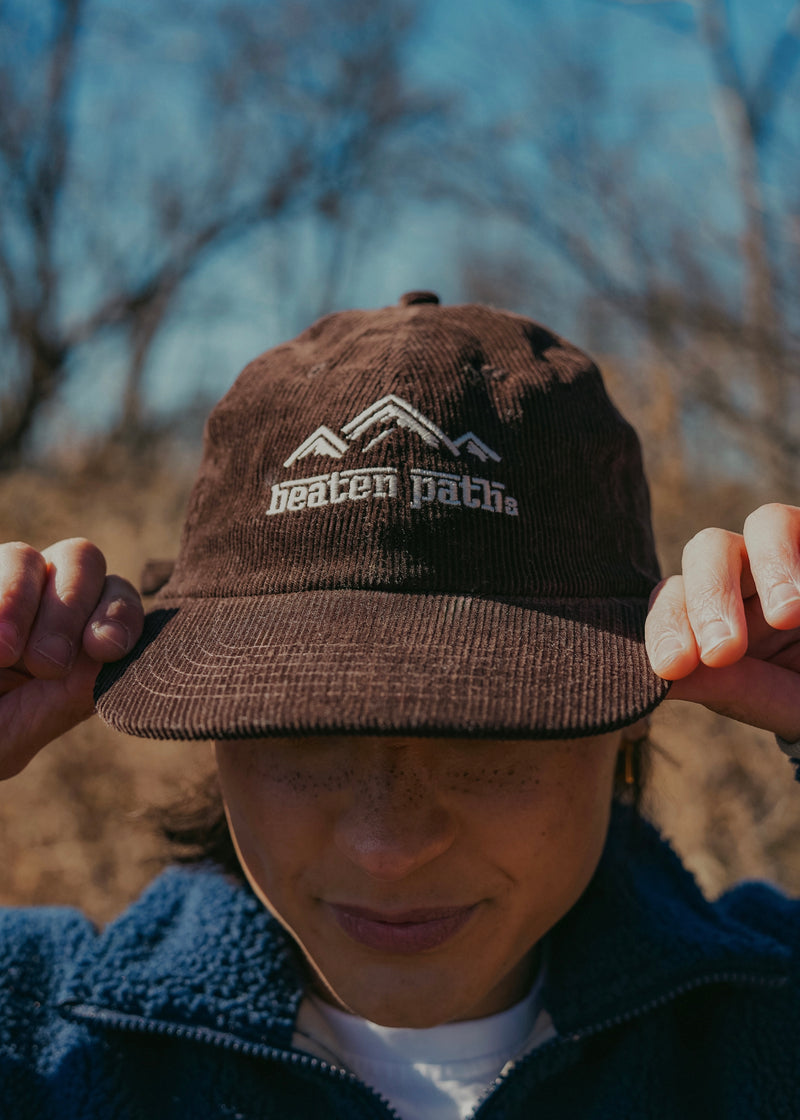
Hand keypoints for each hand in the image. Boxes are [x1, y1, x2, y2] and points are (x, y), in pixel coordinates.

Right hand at [0, 539, 143, 778]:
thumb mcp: (10, 739)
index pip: (117, 598)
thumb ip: (58, 705)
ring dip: (19, 600)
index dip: (120, 616)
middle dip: (69, 609)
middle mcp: (42, 598)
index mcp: (74, 635)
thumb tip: (101, 660)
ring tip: (2, 653)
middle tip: (46, 665)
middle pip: (82, 558)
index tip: (104, 648)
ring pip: (23, 556)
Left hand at [645, 504, 799, 740]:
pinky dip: (794, 555)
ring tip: (786, 616)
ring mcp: (789, 556)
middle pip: (707, 550)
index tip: (672, 666)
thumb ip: (719, 683)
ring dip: (770, 565)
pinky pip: (797, 523)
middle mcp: (751, 576)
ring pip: (763, 524)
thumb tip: (659, 679)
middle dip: (709, 596)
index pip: (675, 599)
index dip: (666, 625)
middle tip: (724, 650)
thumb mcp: (768, 697)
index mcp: (720, 613)